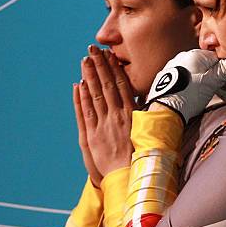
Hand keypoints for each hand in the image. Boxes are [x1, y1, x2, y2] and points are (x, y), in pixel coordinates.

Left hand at [73, 46, 135, 179]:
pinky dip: (81, 97)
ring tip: (85, 60)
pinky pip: (86, 112)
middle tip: (92, 49)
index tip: (109, 55)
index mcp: (131, 114)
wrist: (129, 176)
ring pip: (95, 95)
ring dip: (89, 76)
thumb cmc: (141, 156)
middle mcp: (118, 116)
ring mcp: (104, 125)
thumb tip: (145, 98)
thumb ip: (143, 114)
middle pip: (107, 85)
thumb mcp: (146, 131)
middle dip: (99, 66)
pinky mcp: (93, 135)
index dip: (114, 69)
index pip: (122, 85)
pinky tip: (79, 84)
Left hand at [146, 49, 225, 122]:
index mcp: (195, 54)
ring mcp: (175, 68)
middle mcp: (184, 57)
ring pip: (200, 75)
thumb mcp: (211, 83)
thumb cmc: (189, 95)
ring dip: (213, 86)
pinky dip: (200, 88)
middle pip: (209, 68)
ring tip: (224, 97)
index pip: (218, 58)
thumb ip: (225, 71)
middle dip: (223, 81)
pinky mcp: (169, 80)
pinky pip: (190, 81)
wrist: (165, 110)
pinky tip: (205, 97)